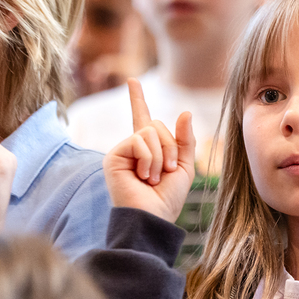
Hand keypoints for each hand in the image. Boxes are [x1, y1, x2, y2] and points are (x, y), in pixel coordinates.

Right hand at [103, 78, 194, 219]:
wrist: (153, 217)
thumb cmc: (167, 198)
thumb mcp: (183, 166)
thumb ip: (185, 140)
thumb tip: (185, 112)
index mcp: (148, 148)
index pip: (142, 117)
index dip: (137, 99)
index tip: (132, 81)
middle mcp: (133, 146)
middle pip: (156, 125)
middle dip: (170, 148)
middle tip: (164, 172)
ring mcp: (122, 151)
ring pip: (149, 132)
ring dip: (159, 157)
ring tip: (152, 178)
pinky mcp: (113, 156)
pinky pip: (139, 140)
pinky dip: (148, 159)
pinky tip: (142, 177)